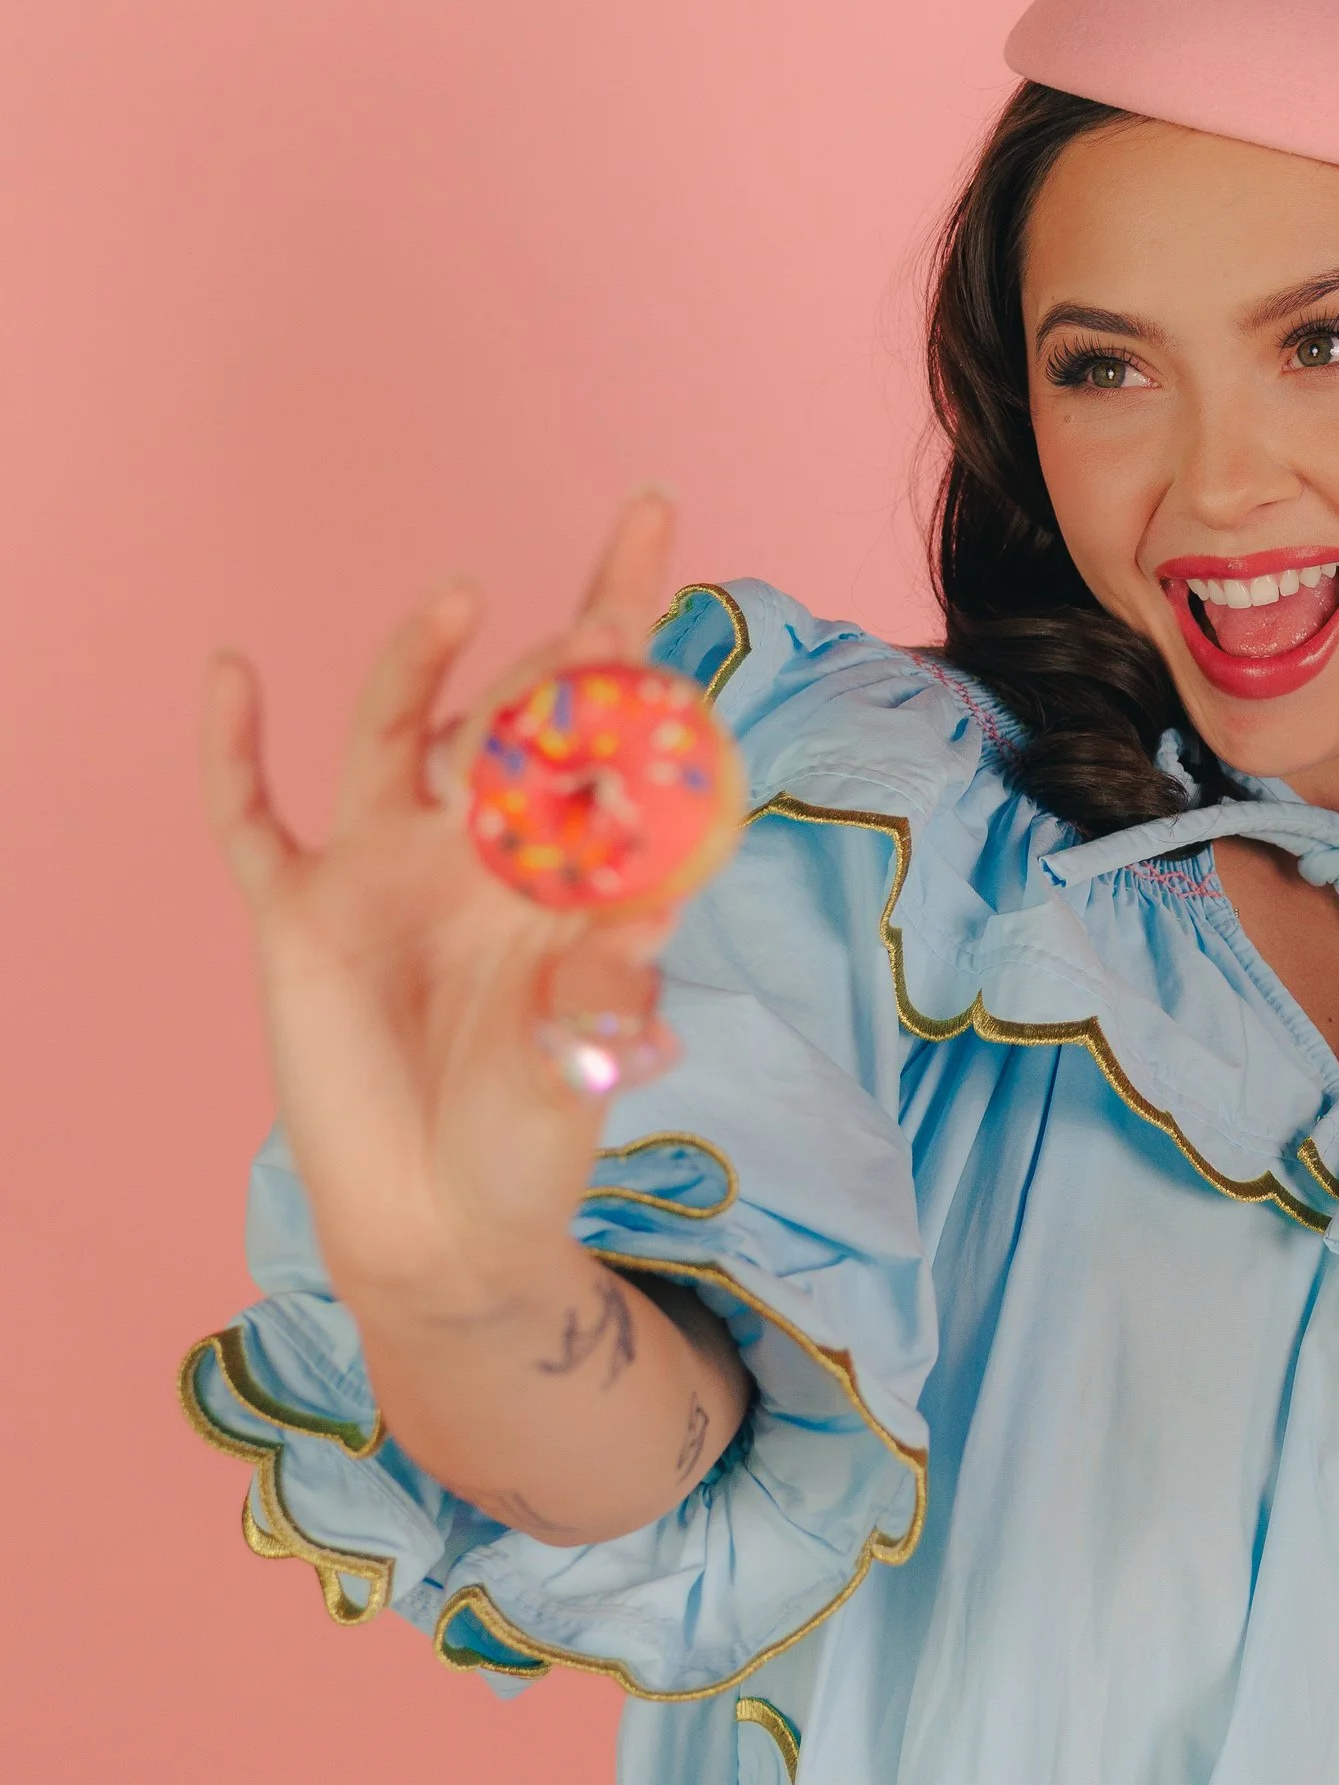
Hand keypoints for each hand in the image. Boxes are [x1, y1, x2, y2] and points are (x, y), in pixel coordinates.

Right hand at [203, 492, 683, 1320]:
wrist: (443, 1225)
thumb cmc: (532, 1143)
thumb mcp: (584, 1064)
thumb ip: (609, 987)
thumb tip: (660, 903)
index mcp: (558, 867)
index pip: (602, 735)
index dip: (626, 642)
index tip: (653, 559)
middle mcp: (471, 848)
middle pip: (511, 714)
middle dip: (559, 657)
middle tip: (607, 618)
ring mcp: (380, 870)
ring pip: (392, 732)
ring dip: (420, 665)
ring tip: (460, 598)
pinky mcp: (298, 914)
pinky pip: (252, 818)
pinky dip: (233, 749)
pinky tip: (231, 671)